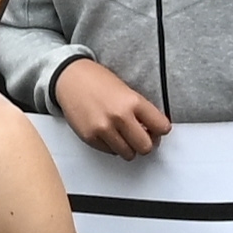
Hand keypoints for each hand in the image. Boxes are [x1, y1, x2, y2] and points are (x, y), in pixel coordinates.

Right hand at [47, 54, 170, 157]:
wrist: (70, 78)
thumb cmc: (97, 81)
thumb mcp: (127, 91)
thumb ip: (140, 111)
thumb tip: (152, 132)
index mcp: (133, 101)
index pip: (162, 127)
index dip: (160, 130)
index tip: (156, 129)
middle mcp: (120, 116)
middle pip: (146, 147)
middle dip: (146, 143)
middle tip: (142, 137)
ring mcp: (104, 129)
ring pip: (129, 154)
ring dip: (129, 147)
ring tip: (123, 135)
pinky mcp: (90, 137)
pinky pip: (110, 152)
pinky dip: (112, 146)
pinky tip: (109, 133)